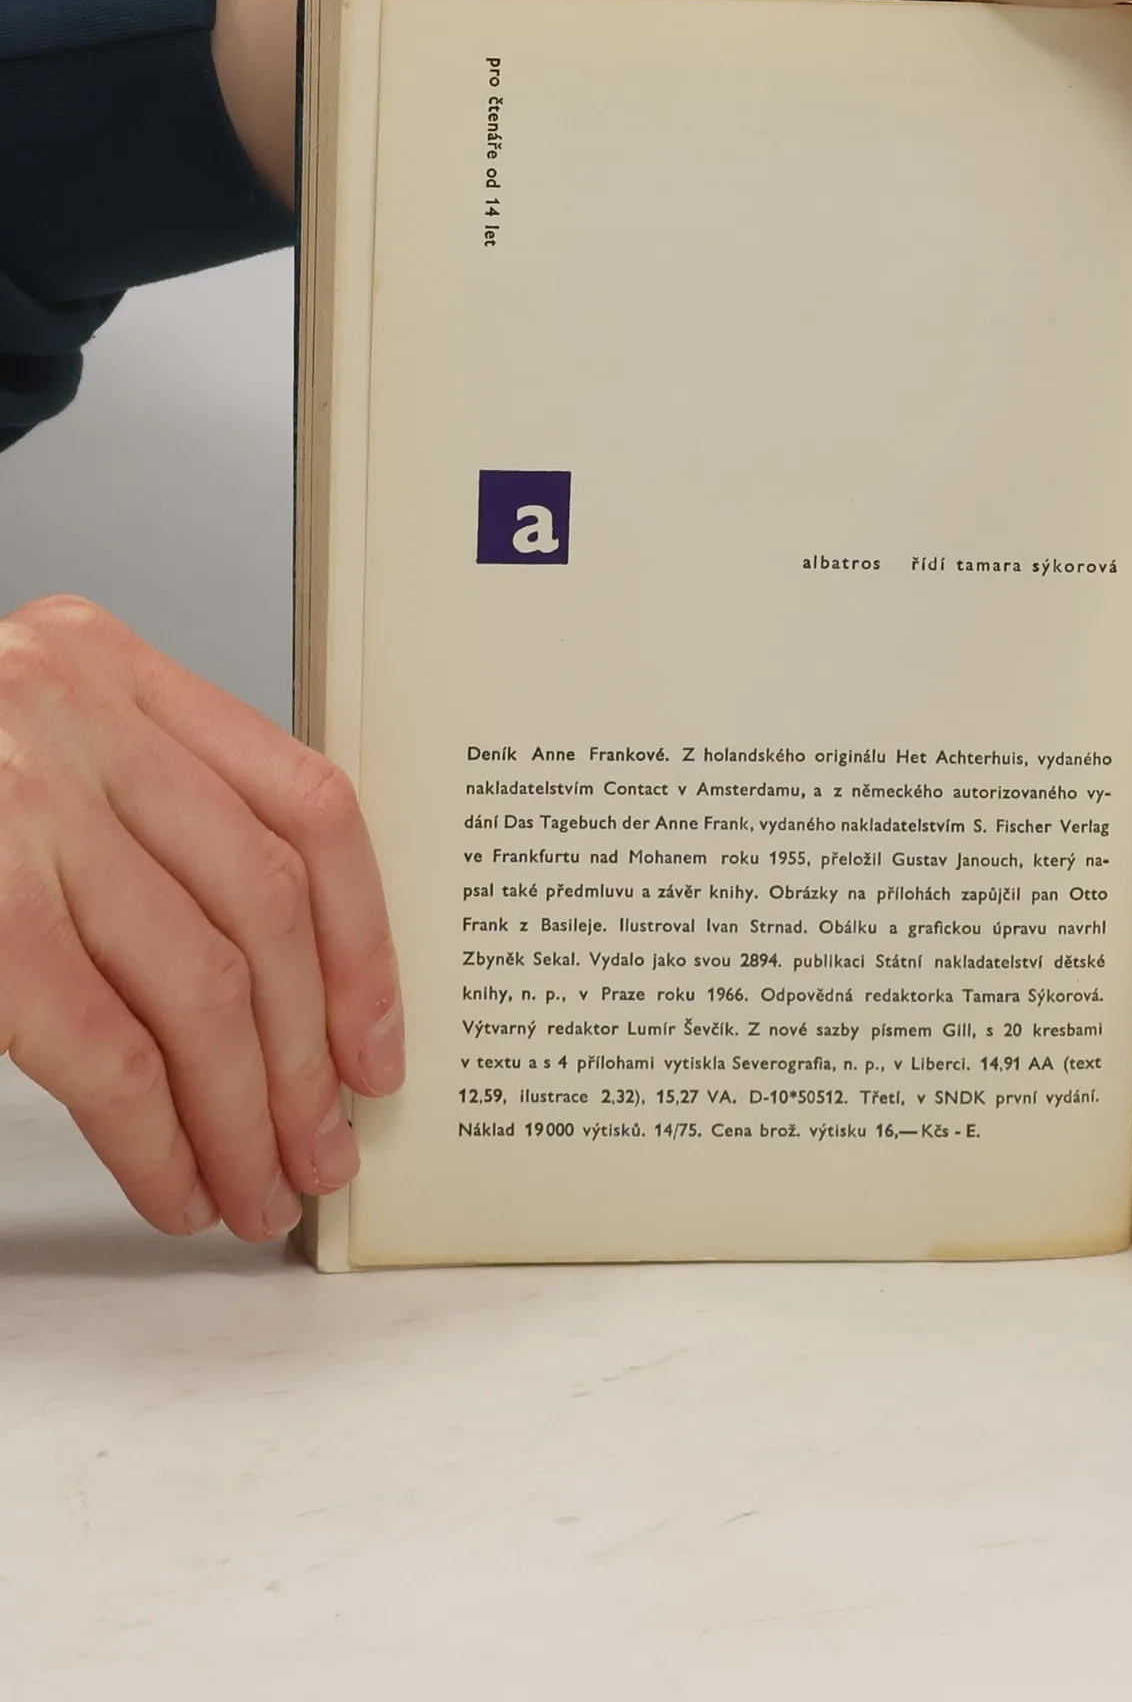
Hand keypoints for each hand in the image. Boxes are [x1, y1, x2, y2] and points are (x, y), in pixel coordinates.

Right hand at [0, 598, 403, 1238]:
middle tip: (321, 1147)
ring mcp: (16, 800)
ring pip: (198, 982)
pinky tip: (173, 1180)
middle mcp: (74, 714)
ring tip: (258, 1185)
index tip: (377, 1042)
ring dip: (243, 1109)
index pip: (309, 806)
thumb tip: (278, 991)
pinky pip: (102, 1043)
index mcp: (112, 666)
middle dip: (306, 1053)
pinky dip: (154, 1131)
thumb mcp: (28, 743)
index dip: (363, 941)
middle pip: (262, 908)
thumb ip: (141, 823)